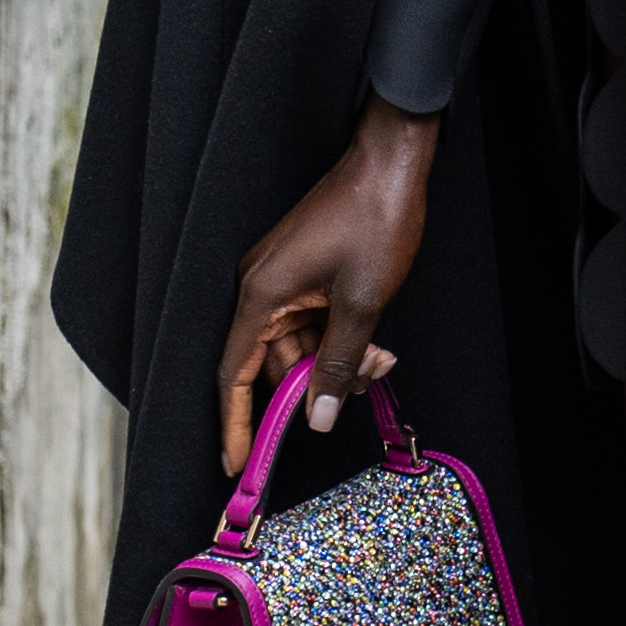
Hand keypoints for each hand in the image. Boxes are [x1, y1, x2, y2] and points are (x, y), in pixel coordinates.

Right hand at [218, 100, 437, 474]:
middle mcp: (260, 288)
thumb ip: (336, 366)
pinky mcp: (301, 273)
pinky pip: (311, 324)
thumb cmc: (374, 220)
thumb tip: (317, 418)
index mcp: (260, 296)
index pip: (235, 376)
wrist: (391, 160)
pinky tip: (375, 345)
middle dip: (317, 387)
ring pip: (299, 348)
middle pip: (273, 365)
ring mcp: (281, 279)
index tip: (238, 465)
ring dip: (338, 363)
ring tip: (381, 360)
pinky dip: (339, 340)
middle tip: (364, 386)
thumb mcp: (361, 304)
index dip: (235, 424)